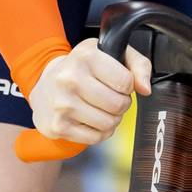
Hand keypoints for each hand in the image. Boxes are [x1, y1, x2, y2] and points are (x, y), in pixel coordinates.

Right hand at [27, 38, 151, 145]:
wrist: (46, 86)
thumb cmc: (85, 69)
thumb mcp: (113, 54)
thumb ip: (139, 65)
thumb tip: (145, 89)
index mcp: (86, 56)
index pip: (126, 81)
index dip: (128, 85)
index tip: (119, 83)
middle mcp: (70, 78)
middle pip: (118, 104)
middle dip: (122, 104)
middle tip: (112, 98)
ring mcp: (62, 103)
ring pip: (108, 123)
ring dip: (112, 119)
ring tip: (103, 109)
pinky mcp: (58, 126)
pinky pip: (96, 138)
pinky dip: (100, 132)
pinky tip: (91, 119)